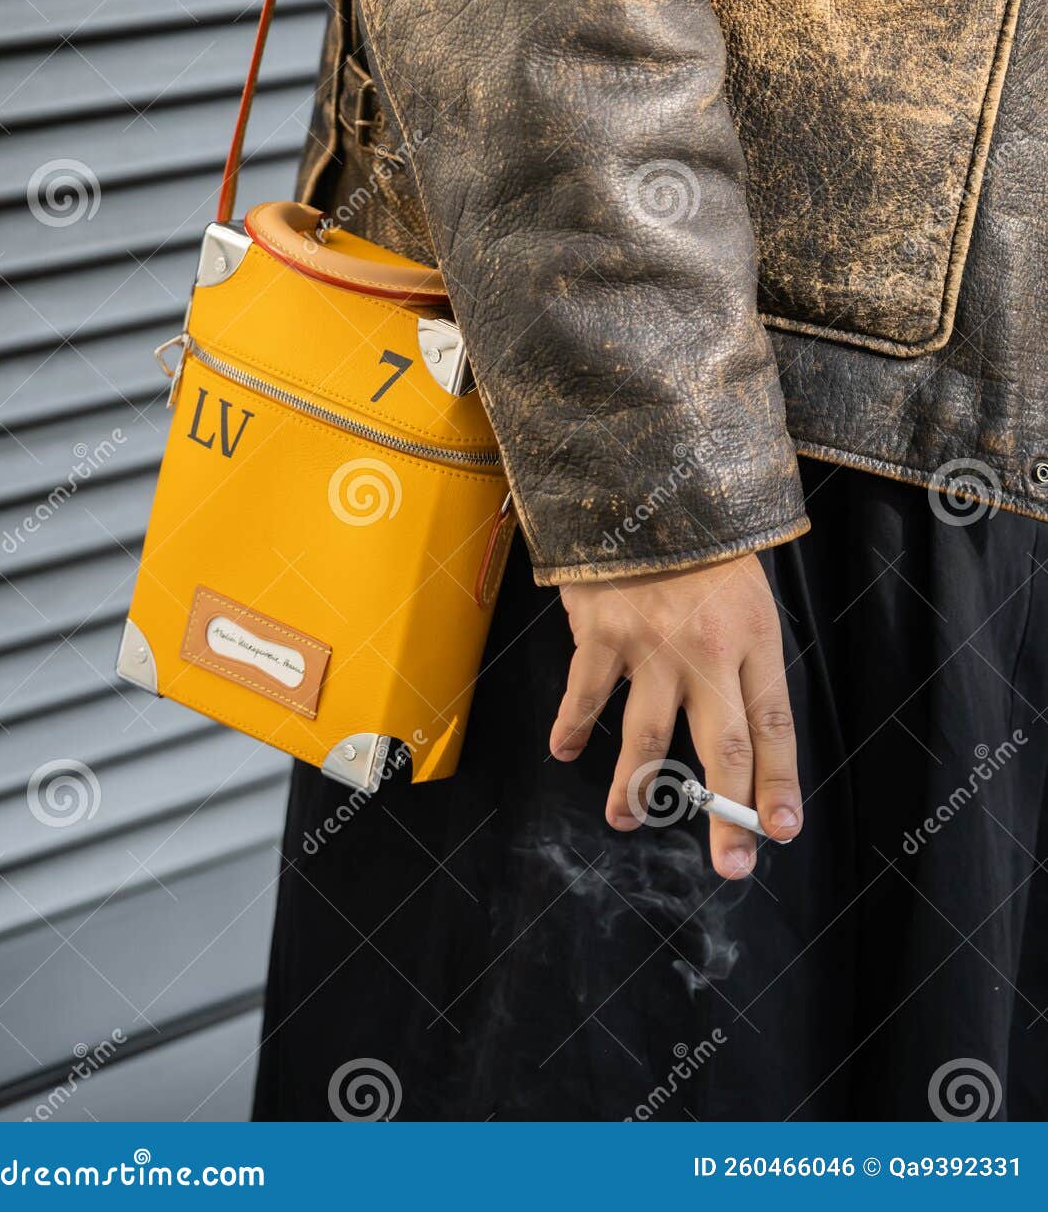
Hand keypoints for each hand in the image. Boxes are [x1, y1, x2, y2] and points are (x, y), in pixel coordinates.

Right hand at [552, 553, 800, 878]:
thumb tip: (746, 734)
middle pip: (722, 748)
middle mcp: (707, 649)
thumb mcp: (748, 593)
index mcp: (754, 638)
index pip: (773, 727)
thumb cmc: (706, 543)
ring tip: (624, 820)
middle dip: (726, 816)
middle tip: (731, 866)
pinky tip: (564, 751)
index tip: (781, 831)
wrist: (648, 478)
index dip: (778, 784)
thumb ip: (746, 657)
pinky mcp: (602, 632)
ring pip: (647, 736)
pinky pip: (585, 694)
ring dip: (635, 788)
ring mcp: (651, 644)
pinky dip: (571, 727)